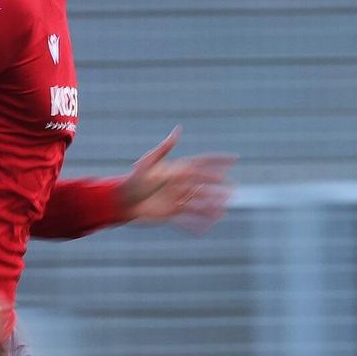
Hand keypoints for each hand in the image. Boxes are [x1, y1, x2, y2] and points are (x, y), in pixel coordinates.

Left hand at [119, 127, 236, 233]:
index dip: (219, 161)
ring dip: (213, 205)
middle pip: (205, 184)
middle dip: (219, 186)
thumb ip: (164, 148)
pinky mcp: (172, 212)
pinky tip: (210, 225)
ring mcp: (177, 198)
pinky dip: (199, 222)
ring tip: (226, 208)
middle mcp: (180, 184)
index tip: (235, 159)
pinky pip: (189, 217)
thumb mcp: (148, 163)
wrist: (122, 201)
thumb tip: (178, 130)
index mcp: (177, 170)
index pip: (202, 163)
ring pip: (200, 202)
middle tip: (234, 188)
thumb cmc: (133, 180)